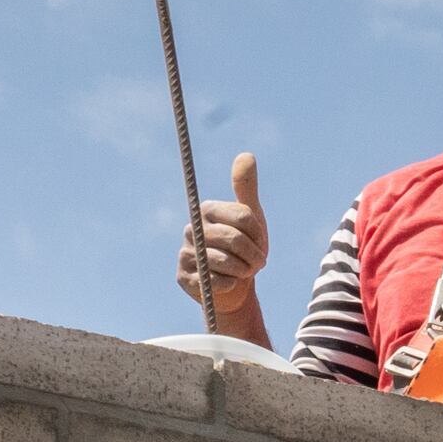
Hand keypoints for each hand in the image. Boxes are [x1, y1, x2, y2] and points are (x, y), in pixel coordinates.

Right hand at [180, 152, 269, 337]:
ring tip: (243, 272)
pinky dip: (229, 285)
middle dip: (253, 255)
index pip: (243, 216)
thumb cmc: (243, 249)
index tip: (259, 243)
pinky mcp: (183, 278)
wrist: (234, 287)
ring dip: (243, 271)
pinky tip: (226, 283)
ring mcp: (184, 253)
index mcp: (207, 210)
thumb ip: (246, 188)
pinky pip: (216, 282)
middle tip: (256, 262)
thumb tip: (246, 155)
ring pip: (226, 261)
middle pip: (235, 239)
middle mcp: (191, 229)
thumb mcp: (250, 217)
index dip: (258, 234)